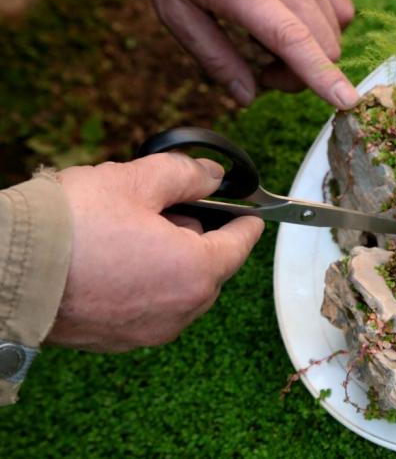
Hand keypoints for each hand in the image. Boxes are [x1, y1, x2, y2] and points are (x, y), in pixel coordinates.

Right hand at [47, 154, 263, 351]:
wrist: (6, 273)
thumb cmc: (69, 228)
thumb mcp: (134, 181)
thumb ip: (184, 175)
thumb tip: (211, 176)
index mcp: (195, 271)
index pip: (239, 244)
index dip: (246, 223)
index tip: (251, 215)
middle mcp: (180, 310)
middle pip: (209, 267)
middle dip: (197, 236)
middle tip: (166, 209)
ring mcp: (148, 331)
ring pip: (179, 288)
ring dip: (170, 262)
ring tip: (133, 232)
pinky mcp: (117, 340)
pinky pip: (149, 307)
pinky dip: (145, 284)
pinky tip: (116, 261)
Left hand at [140, 0, 357, 107]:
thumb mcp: (175, 11)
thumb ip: (213, 58)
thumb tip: (247, 97)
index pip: (295, 40)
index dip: (322, 75)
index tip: (346, 101)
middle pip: (323, 46)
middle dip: (301, 73)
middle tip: (265, 67)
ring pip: (335, 30)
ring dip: (313, 50)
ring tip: (275, 38)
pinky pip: (341, 6)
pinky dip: (326, 26)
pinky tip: (296, 19)